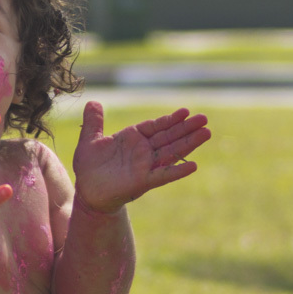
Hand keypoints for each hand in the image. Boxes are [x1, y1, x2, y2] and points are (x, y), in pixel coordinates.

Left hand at [72, 101, 210, 213]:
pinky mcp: (143, 181)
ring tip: (206, 134)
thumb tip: (93, 101)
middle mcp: (143, 151)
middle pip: (169, 137)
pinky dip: (177, 170)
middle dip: (186, 128)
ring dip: (189, 144)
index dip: (171, 120)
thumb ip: (94, 121)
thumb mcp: (89, 140)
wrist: (86, 192)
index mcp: (133, 139)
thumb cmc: (89, 167)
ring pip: (171, 152)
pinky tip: (193, 165)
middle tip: (205, 119)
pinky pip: (163, 175)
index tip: (186, 112)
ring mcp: (145, 166)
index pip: (156, 126)